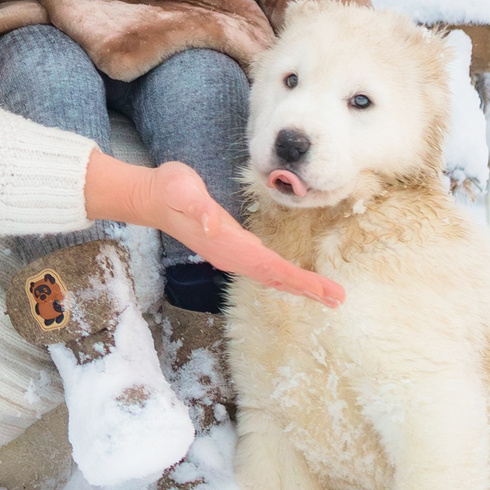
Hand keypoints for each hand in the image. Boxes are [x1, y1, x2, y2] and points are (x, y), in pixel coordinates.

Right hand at [83, 154, 343, 306]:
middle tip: (338, 299)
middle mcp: (231, 256)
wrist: (151, 198)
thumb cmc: (169, 189)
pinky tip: (295, 278)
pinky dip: (284, 276)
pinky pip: (263, 267)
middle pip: (274, 278)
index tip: (324, 290)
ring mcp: (230, 254)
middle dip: (306, 289)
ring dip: (298, 285)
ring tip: (326, 294)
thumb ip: (196, 206)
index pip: (269, 266)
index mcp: (226, 244)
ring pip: (270, 276)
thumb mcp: (180, 189)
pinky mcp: (231, 248)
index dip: (297, 279)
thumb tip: (213, 224)